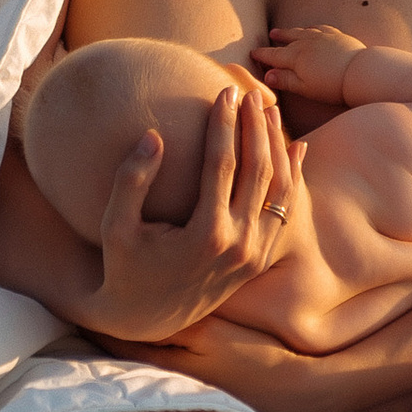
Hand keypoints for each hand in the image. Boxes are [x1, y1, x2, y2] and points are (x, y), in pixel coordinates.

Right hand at [74, 80, 304, 347]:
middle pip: (258, 171)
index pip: (222, 165)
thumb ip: (131, 180)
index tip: (223, 93)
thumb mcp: (116, 227)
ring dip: (277, 146)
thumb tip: (153, 135)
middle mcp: (239, 245)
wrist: (149, 319)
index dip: (224, 125)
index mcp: (205, 235)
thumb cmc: (125, 267)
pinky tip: (295, 147)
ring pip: (280, 189)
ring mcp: (255, 254)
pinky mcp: (261, 259)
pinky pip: (286, 211)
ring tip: (268, 110)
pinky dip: (293, 177)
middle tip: (248, 93)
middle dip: (255, 127)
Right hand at [248, 21, 364, 102]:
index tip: (253, 53)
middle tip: (269, 35)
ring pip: (303, 31)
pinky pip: (321, 28)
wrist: (359, 72)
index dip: (262, 54)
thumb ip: (285, 80)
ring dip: (292, 31)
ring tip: (285, 30)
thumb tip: (267, 75)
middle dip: (278, 38)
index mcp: (295, 57)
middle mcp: (306, 43)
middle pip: (288, 38)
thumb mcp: (304, 88)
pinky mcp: (337, 36)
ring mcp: (322, 37)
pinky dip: (313, 28)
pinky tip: (312, 29)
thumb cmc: (331, 85)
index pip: (274, 55)